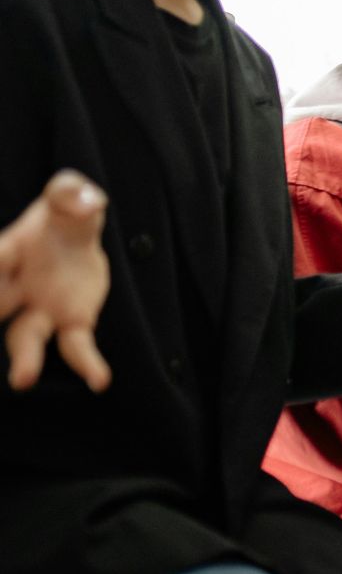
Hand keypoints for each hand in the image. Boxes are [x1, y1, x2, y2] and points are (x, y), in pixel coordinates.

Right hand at [1, 171, 110, 391]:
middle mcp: (16, 285)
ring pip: (25, 336)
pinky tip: (99, 381)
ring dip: (25, 358)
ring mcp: (41, 308)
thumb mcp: (70, 194)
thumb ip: (71, 193)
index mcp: (9, 250)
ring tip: (22, 380)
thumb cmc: (64, 213)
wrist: (77, 233)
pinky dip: (86, 363)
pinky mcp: (72, 321)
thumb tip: (84, 200)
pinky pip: (76, 345)